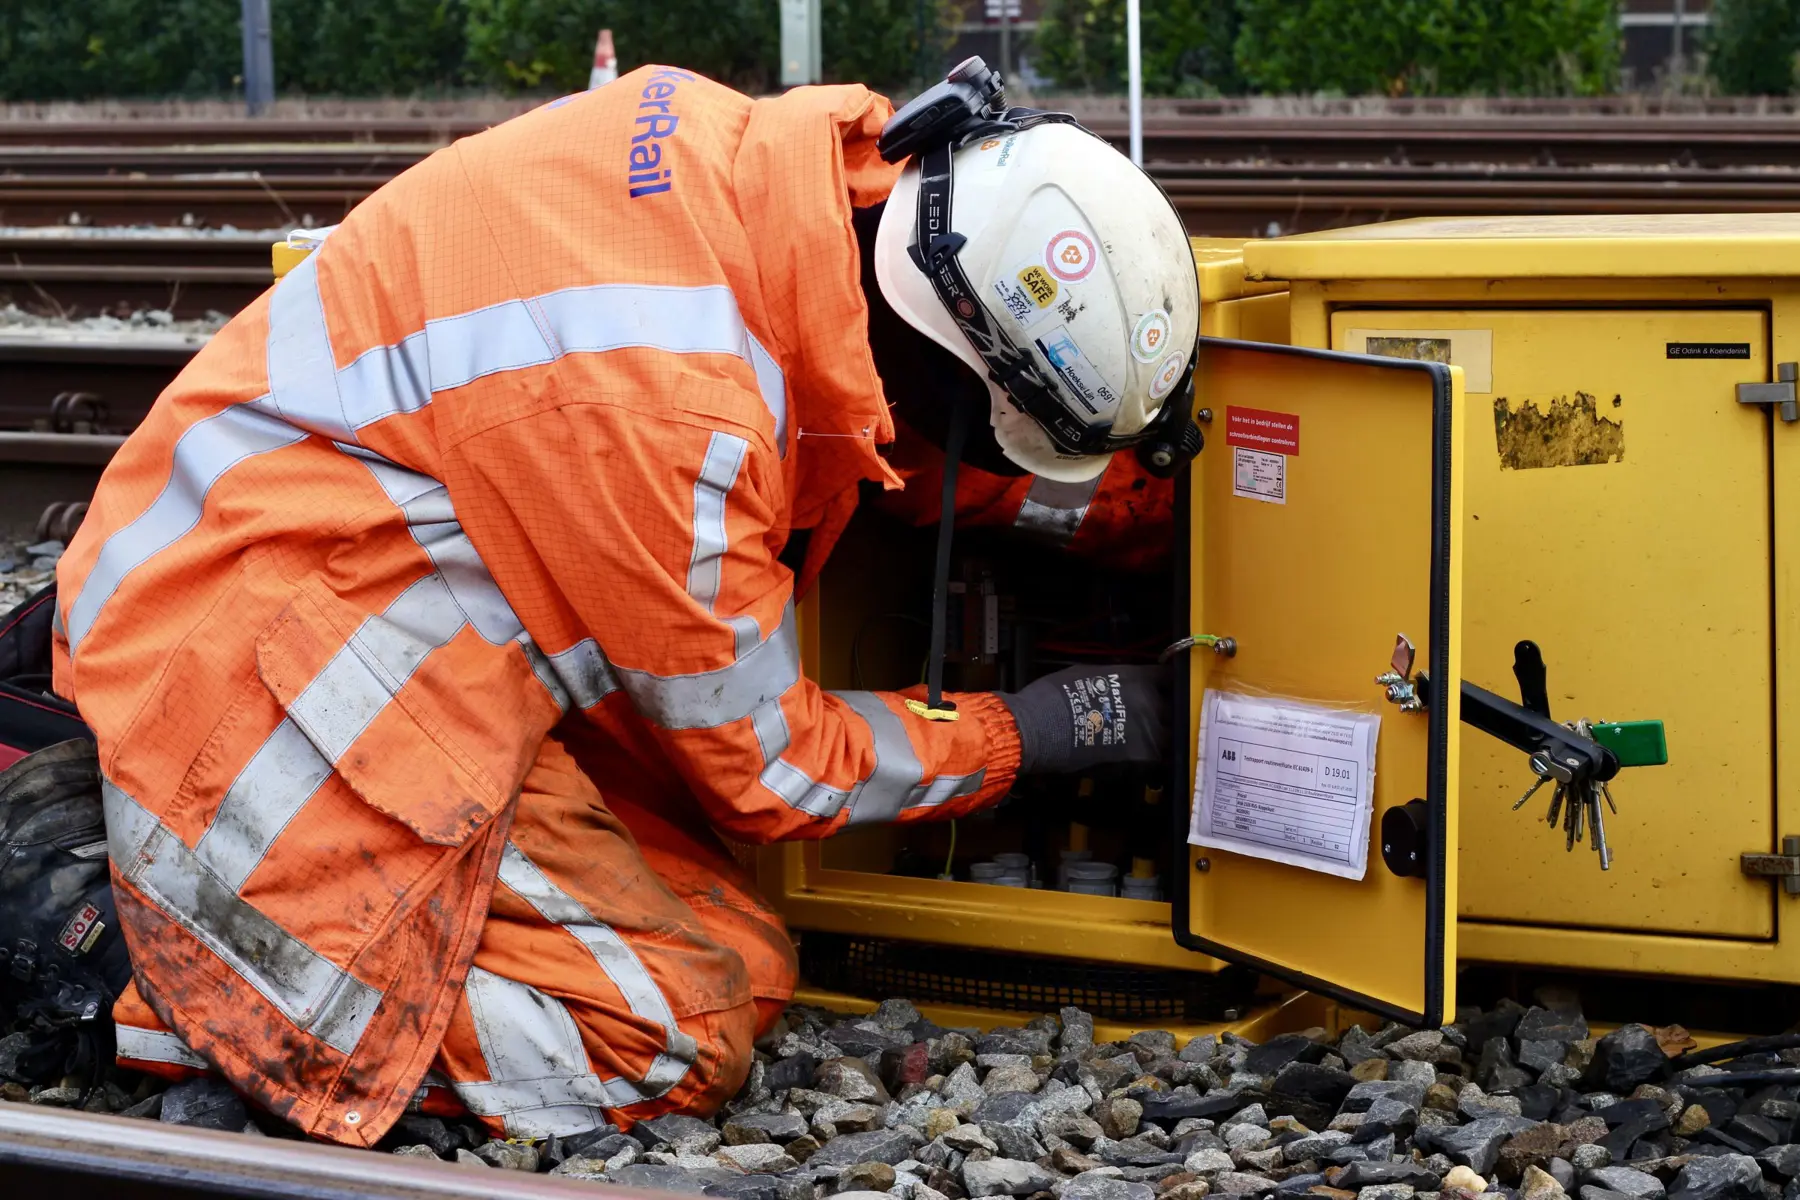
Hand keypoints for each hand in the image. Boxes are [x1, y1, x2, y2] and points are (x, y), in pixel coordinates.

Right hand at [999, 664, 1168, 774]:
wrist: (1040, 728)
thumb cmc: (1055, 695)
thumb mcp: (1087, 675)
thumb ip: (1113, 681)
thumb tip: (1119, 685)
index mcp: (1137, 679)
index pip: (1170, 678)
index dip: (1171, 684)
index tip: (1168, 689)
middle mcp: (1150, 703)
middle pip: (1178, 709)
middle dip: (1173, 713)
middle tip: (1165, 718)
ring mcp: (1148, 732)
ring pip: (1174, 737)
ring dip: (1167, 739)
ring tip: (1159, 744)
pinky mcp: (1139, 759)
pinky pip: (1158, 760)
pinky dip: (1154, 761)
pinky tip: (1146, 762)